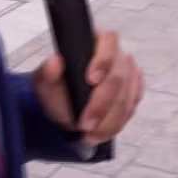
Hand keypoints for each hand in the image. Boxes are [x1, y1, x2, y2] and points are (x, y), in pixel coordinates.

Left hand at [32, 30, 143, 145]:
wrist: (64, 109)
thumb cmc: (57, 90)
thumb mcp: (45, 82)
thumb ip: (48, 72)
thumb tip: (55, 62)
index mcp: (96, 42)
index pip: (108, 43)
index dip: (103, 61)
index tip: (90, 80)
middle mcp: (116, 56)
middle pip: (119, 76)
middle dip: (103, 104)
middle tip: (86, 123)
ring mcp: (127, 75)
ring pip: (127, 97)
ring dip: (110, 120)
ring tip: (91, 134)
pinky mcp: (133, 93)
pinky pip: (131, 108)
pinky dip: (117, 123)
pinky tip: (103, 131)